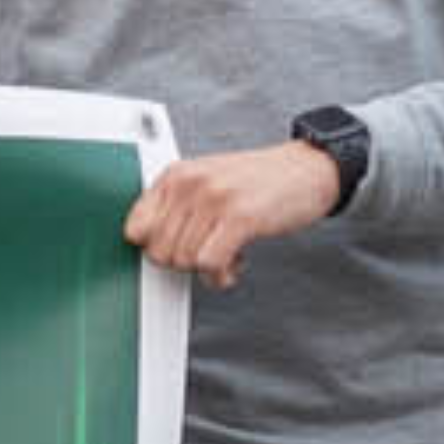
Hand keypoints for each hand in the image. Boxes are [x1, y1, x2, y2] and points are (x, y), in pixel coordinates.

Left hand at [123, 137, 346, 286]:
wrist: (308, 168)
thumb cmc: (260, 180)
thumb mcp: (206, 181)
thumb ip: (178, 206)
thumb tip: (151, 244)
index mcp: (175, 176)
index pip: (135, 228)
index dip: (156, 247)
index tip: (179, 249)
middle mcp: (190, 184)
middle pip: (158, 251)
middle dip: (183, 263)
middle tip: (207, 253)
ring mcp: (214, 199)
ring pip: (183, 260)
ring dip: (206, 269)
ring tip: (226, 254)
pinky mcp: (240, 217)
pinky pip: (209, 263)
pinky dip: (220, 275)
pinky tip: (235, 264)